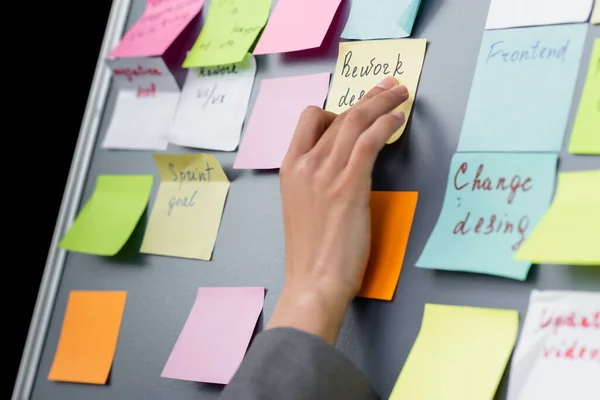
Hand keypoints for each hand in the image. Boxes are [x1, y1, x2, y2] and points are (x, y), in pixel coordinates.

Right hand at [267, 77, 409, 343]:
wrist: (312, 282)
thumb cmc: (311, 253)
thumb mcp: (305, 208)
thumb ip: (318, 181)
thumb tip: (343, 165)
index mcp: (290, 168)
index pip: (311, 120)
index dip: (338, 108)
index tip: (360, 106)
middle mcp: (304, 165)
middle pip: (338, 115)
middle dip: (367, 97)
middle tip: (388, 87)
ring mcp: (324, 174)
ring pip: (354, 121)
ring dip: (381, 102)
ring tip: (400, 95)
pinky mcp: (348, 186)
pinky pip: (367, 142)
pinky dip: (385, 125)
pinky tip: (398, 120)